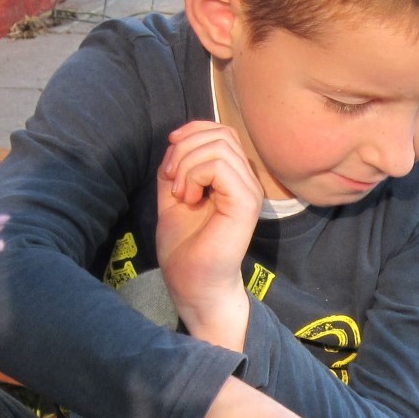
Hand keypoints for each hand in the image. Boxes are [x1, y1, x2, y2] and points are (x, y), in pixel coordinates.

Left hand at [156, 121, 260, 347]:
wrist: (193, 284)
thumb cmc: (186, 247)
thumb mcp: (174, 195)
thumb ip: (178, 167)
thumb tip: (177, 140)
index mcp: (234, 178)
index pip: (222, 133)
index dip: (191, 133)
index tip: (170, 164)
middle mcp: (247, 182)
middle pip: (220, 134)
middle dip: (185, 148)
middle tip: (171, 181)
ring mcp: (249, 192)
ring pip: (218, 147)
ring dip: (187, 164)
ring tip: (181, 194)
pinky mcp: (245, 203)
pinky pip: (219, 166)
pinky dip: (194, 175)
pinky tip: (188, 198)